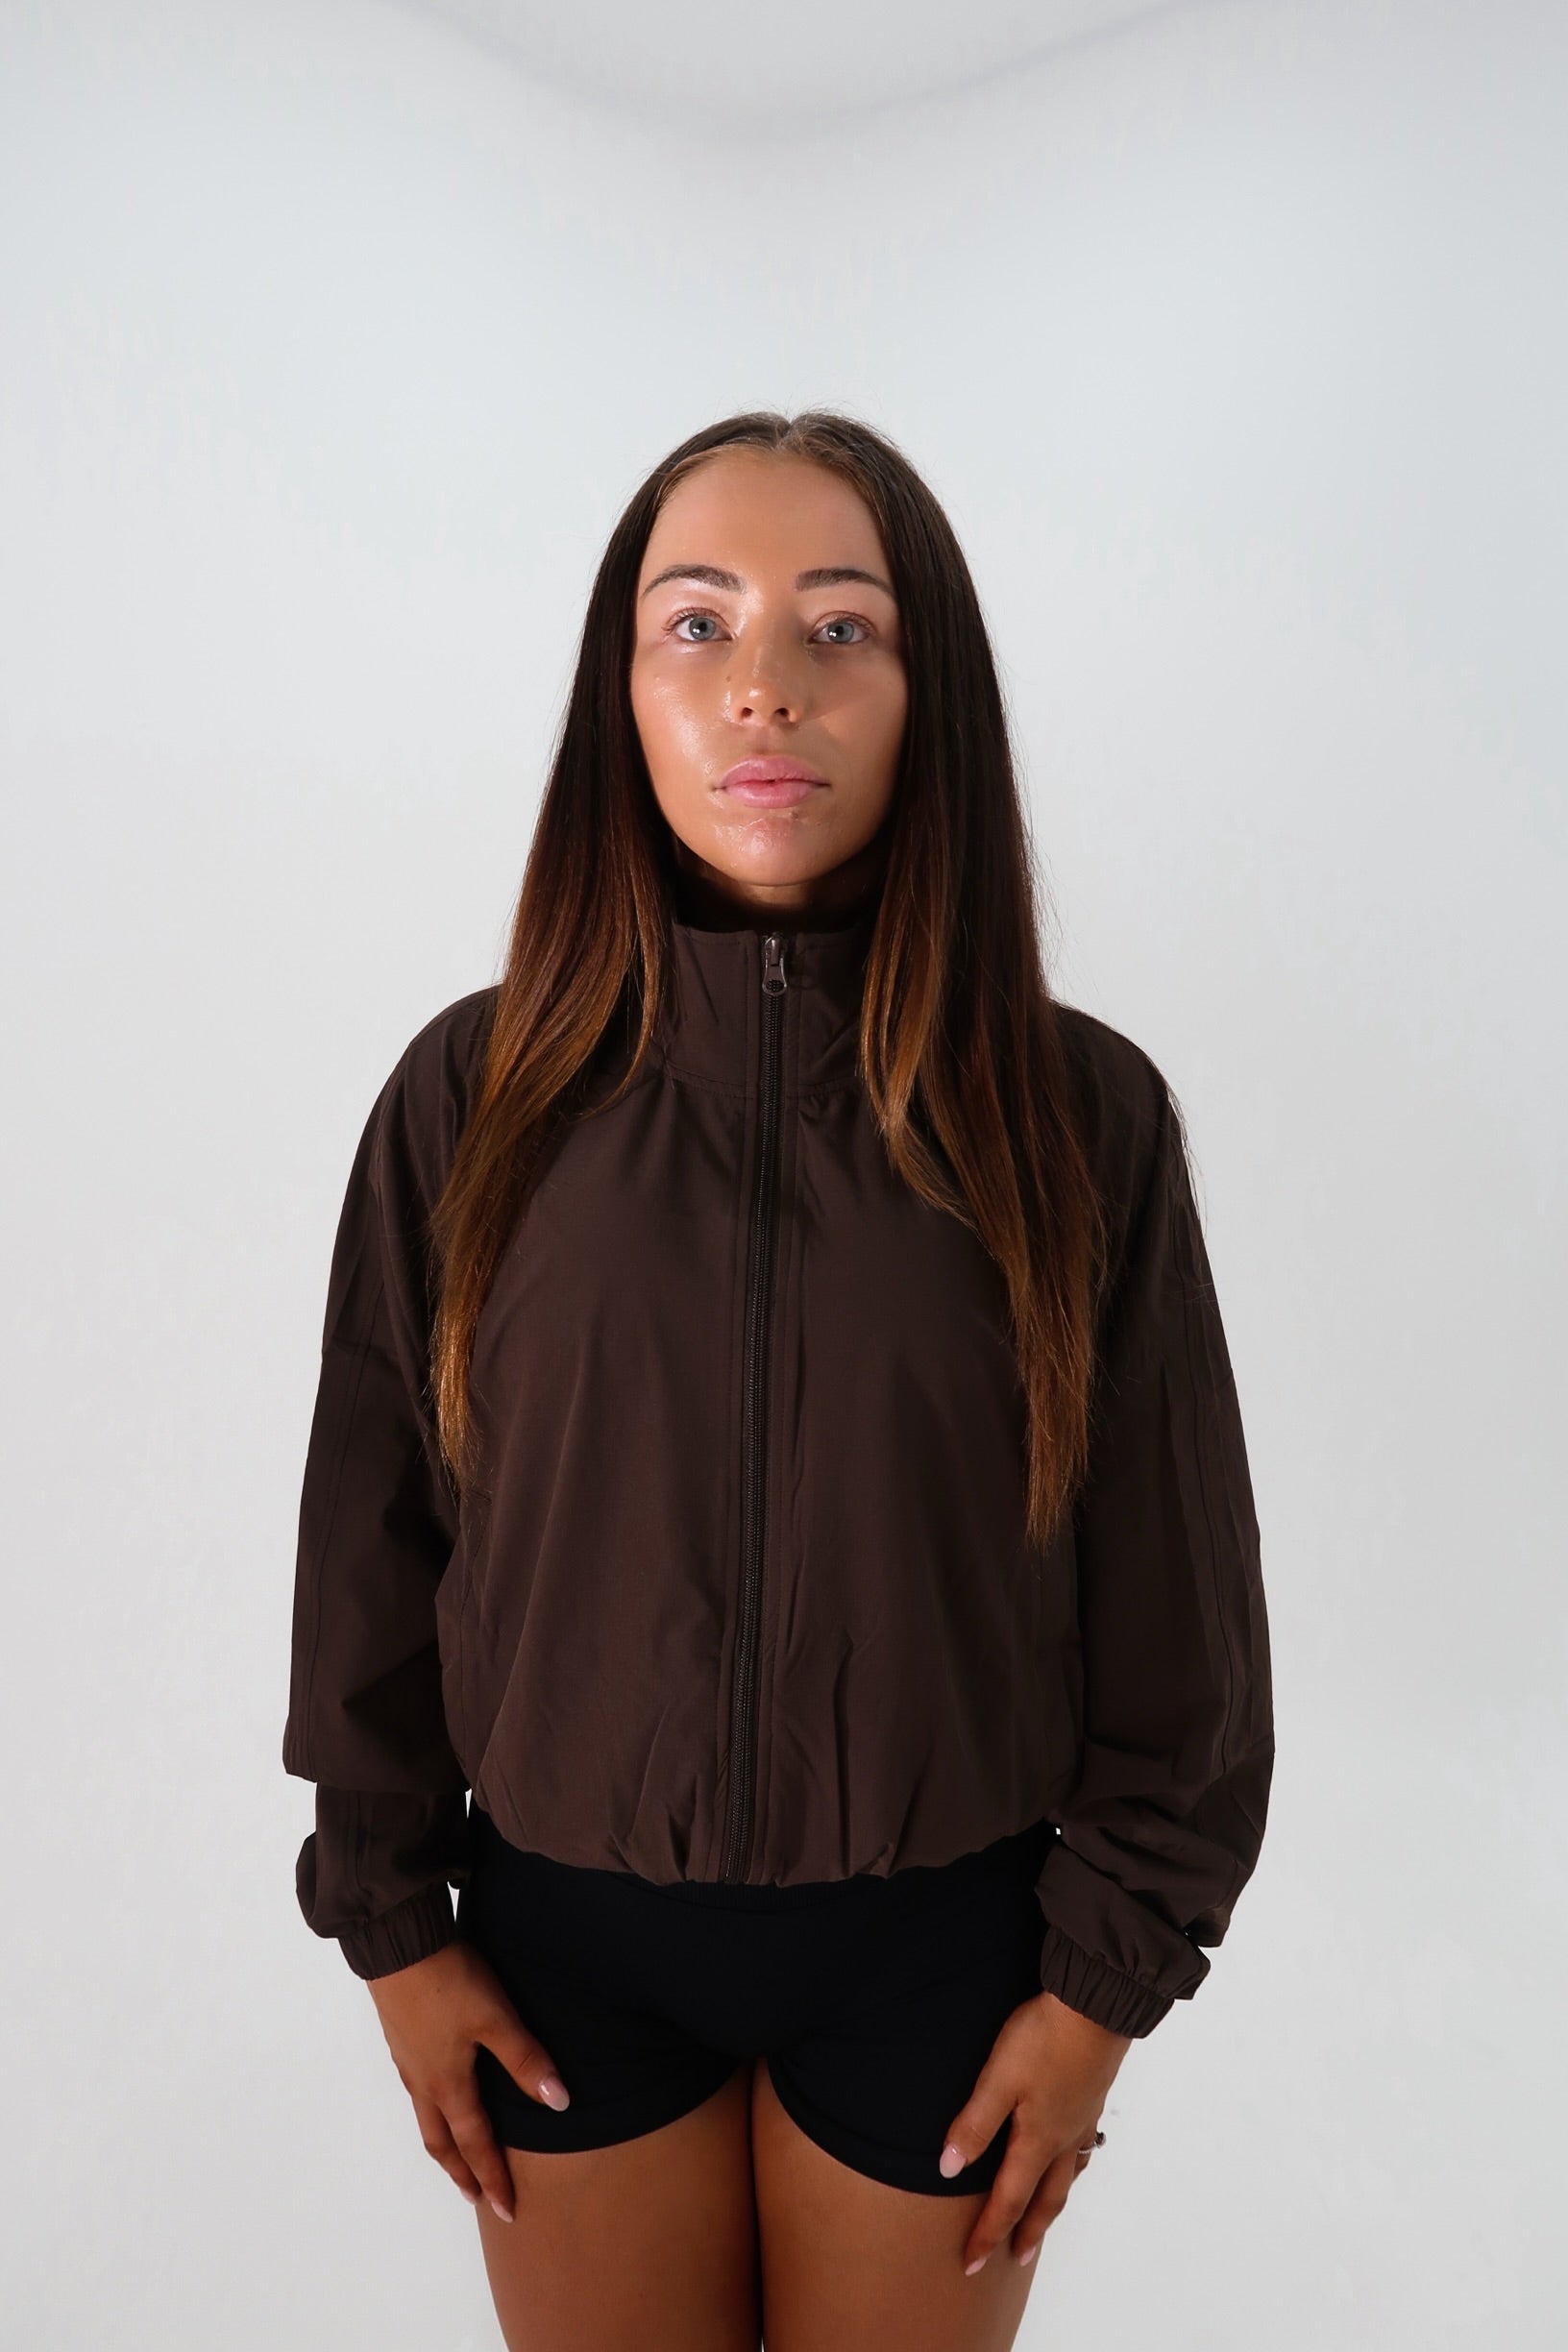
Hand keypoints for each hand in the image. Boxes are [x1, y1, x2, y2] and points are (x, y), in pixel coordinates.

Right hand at [364, 1938, 571, 2224]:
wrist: (396, 1944)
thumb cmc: (448, 1981)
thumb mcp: (496, 2018)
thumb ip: (525, 2060)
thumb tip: (560, 2103)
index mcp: (449, 2084)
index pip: (475, 2143)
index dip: (493, 2177)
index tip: (508, 2210)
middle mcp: (423, 2082)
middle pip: (442, 2142)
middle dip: (461, 2172)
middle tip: (477, 2197)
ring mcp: (408, 2061)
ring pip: (425, 2119)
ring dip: (443, 2146)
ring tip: (455, 2157)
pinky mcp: (400, 2039)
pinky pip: (416, 2092)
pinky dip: (431, 2112)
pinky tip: (436, 2095)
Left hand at [939, 1988, 1131, 2274]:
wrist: (1097, 2005)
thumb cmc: (1045, 2039)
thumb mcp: (999, 2080)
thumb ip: (975, 2125)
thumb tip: (949, 2169)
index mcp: (1038, 2141)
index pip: (1008, 2199)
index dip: (988, 2232)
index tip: (971, 2262)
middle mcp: (1063, 2139)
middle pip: (1045, 2199)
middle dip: (1027, 2231)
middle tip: (1016, 2257)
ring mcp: (1082, 2119)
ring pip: (1067, 2176)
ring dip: (1053, 2204)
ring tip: (1044, 2216)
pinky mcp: (1092, 2096)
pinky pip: (1080, 2150)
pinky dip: (1071, 2167)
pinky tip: (1070, 2155)